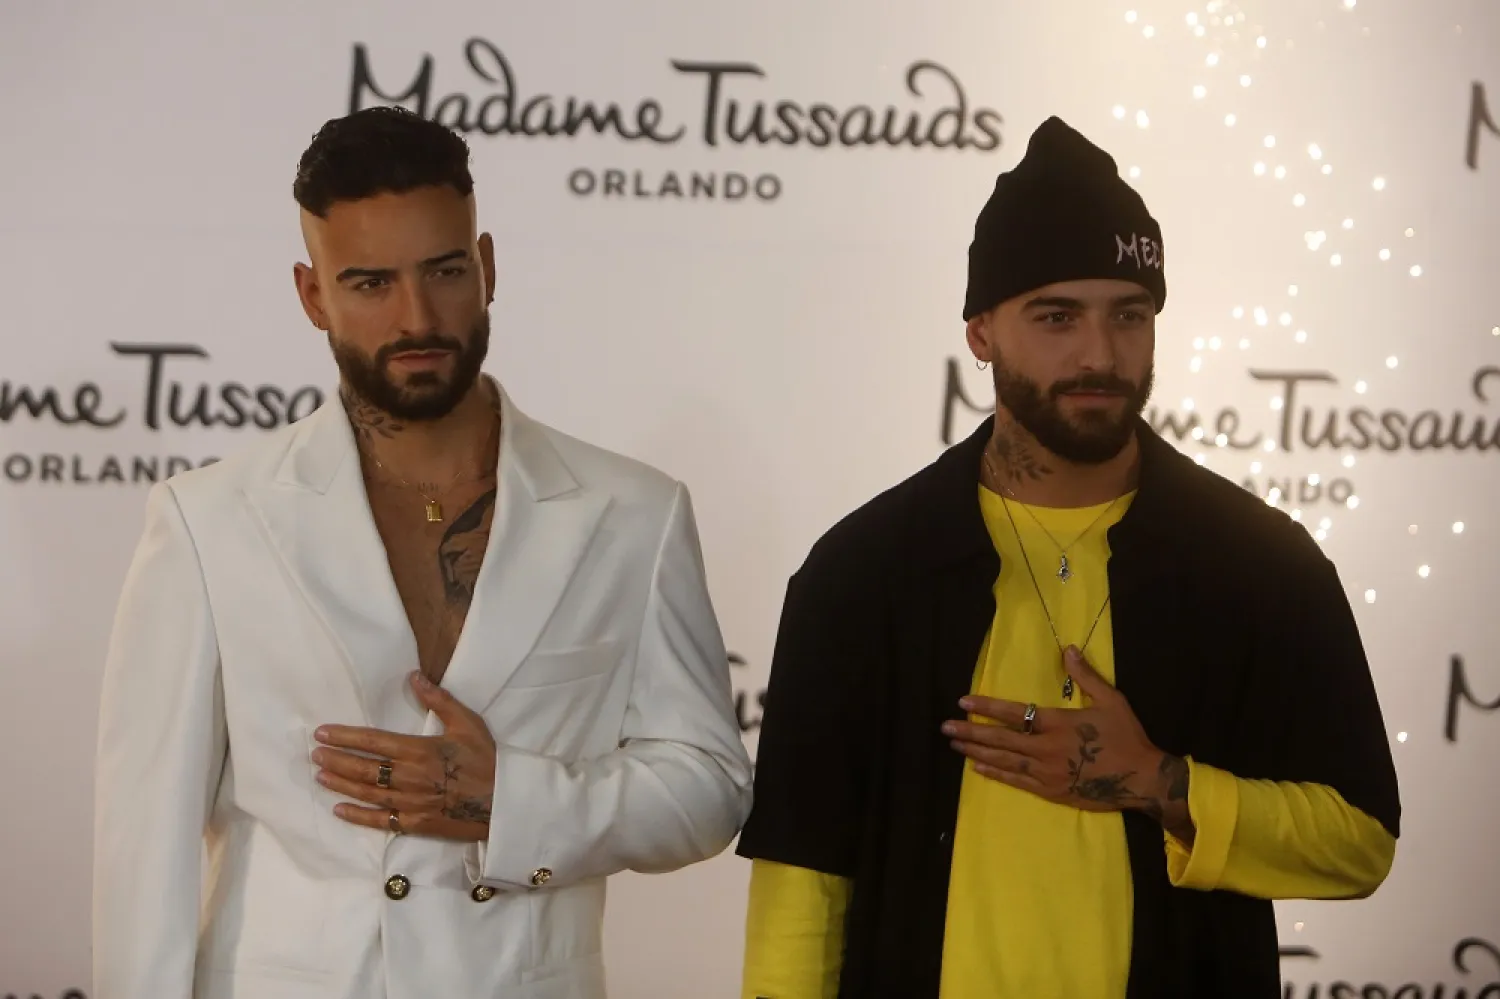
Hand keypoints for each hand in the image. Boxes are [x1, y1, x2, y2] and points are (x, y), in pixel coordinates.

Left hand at [312, 672, 497, 841]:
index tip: (322, 733)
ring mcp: (411, 802)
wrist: (503, 801)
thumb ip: (439, 700)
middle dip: (336, 760)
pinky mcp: (415, 822)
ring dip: (341, 783)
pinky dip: (358, 816)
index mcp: (420, 750)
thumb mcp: (467, 723)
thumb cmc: (485, 758)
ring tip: (320, 775)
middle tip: (315, 753)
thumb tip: (414, 676)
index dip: (345, 737)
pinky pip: (381, 820)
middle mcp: (410, 777)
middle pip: (364, 768)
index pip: (373, 742)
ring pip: (367, 793)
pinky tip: (340, 809)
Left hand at [942, 646, 1193, 842]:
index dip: (987, 707)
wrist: (1144, 779)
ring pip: (1004, 760)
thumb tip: (1068, 649)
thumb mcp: (1111, 700)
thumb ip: (1086, 676)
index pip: (1014, 712)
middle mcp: (1047, 748)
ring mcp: (1047, 773)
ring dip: (977, 751)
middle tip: (945, 727)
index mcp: (1058, 724)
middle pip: (1001, 739)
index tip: (964, 702)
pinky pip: (1017, 781)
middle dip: (971, 732)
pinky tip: (978, 768)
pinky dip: (996, 774)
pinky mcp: (1052, 792)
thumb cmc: (1127, 737)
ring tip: (955, 745)